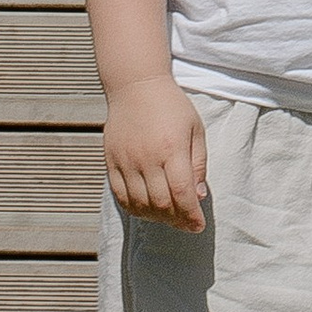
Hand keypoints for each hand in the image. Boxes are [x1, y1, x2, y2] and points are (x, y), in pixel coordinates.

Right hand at [104, 73, 207, 231]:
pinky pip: (120, 196)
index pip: (182, 194)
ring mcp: (126, 162)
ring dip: (156, 218)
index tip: (199, 225)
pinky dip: (134, 209)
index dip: (191, 215)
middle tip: (187, 224)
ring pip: (139, 204)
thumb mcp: (195, 129)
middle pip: (161, 204)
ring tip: (169, 217)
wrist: (136, 86)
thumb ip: (198, 163)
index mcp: (172, 149)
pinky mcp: (111, 162)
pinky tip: (146, 209)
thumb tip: (199, 196)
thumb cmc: (171, 106)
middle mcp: (147, 158)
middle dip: (177, 220)